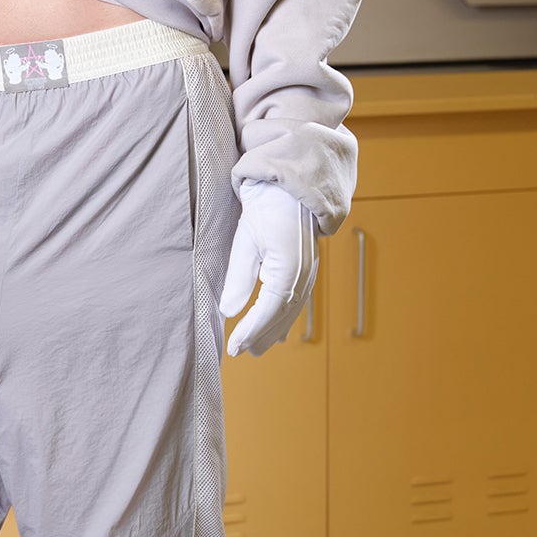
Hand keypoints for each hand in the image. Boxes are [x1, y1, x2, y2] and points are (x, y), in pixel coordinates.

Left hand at [219, 180, 318, 357]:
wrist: (293, 184)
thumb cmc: (268, 206)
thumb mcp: (246, 240)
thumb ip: (239, 278)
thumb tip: (228, 310)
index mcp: (288, 270)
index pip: (268, 311)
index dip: (250, 331)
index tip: (233, 347)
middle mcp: (304, 275)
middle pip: (282, 316)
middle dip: (262, 336)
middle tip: (243, 353)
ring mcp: (309, 271)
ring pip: (292, 310)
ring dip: (275, 330)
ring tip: (258, 347)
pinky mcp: (307, 267)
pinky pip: (297, 299)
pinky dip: (285, 316)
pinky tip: (277, 326)